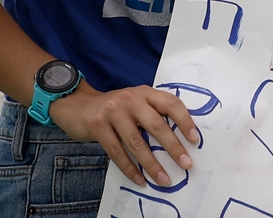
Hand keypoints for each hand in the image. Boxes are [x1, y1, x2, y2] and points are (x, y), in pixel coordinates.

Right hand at [49, 84, 200, 187]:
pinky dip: (129, 168)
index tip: (195, 139)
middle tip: (186, 164)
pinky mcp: (98, 125)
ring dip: (152, 164)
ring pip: (137, 142)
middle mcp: (130, 99)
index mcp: (144, 93)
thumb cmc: (114, 109)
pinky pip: (117, 151)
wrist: (77, 105)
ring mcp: (113, 112)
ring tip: (164, 179)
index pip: (170, 103)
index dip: (185, 121)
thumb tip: (179, 140)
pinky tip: (139, 179)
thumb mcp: (135, 103)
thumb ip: (152, 113)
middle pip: (156, 125)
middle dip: (173, 147)